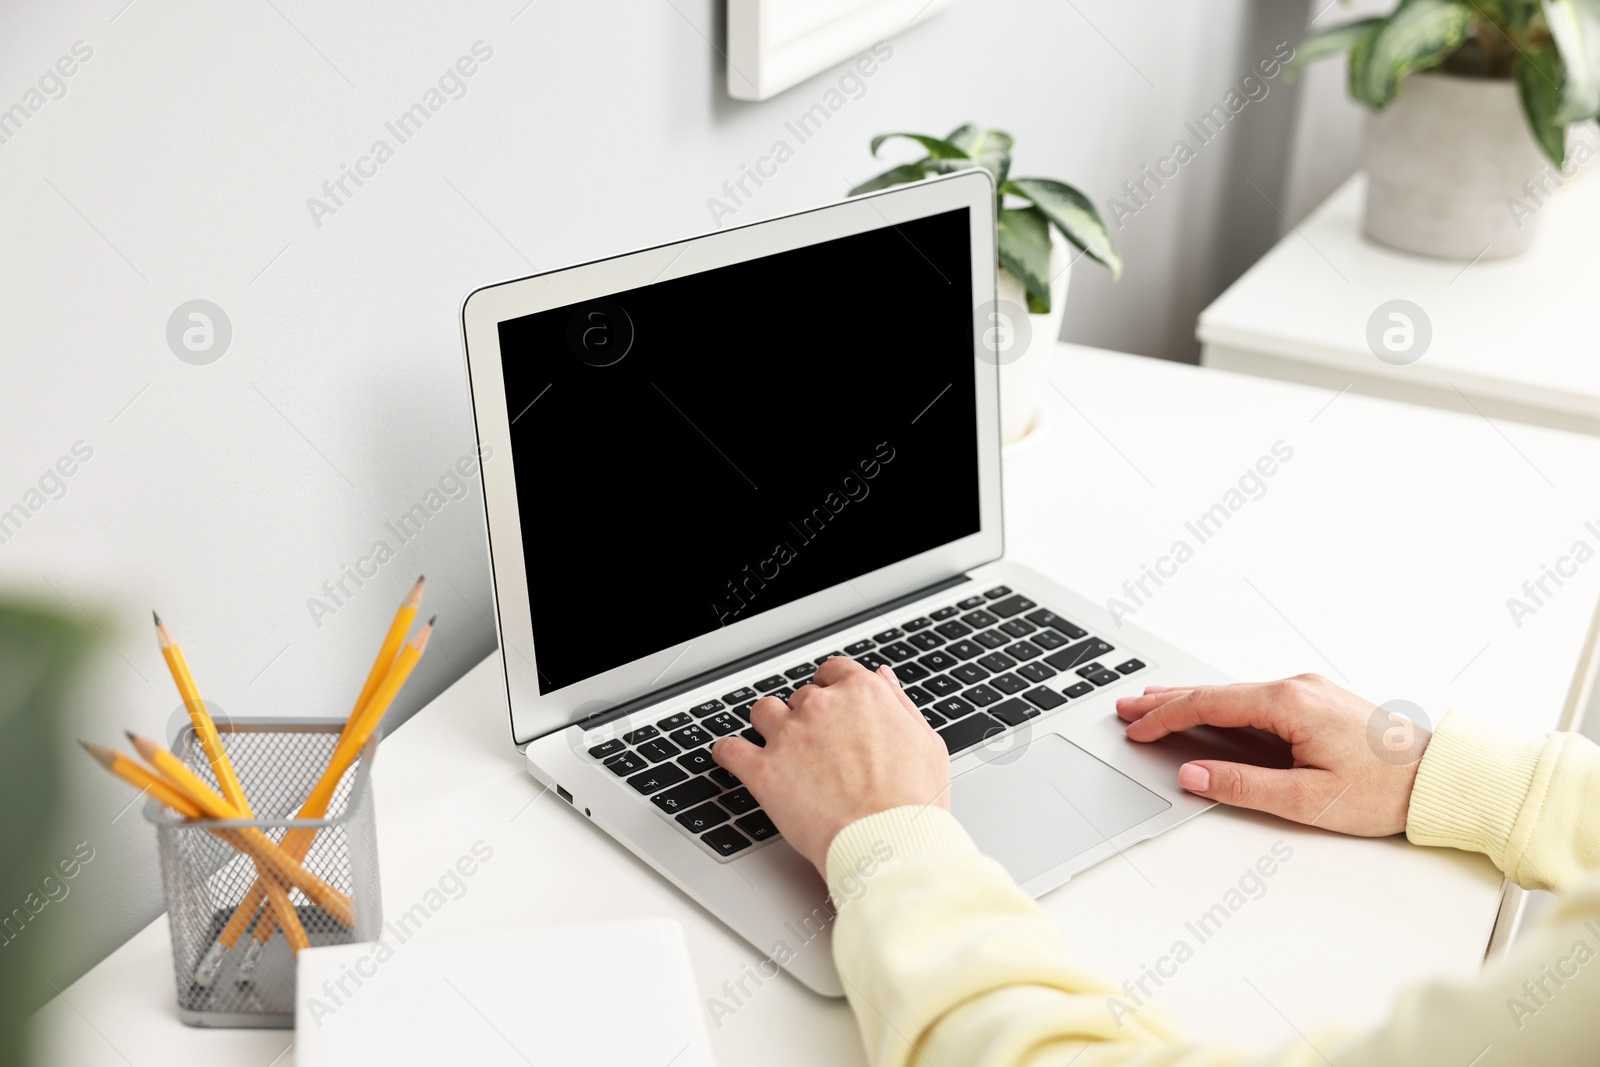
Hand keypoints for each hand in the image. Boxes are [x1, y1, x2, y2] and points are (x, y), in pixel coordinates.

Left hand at [712, 657, 949, 874]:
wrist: (889, 844)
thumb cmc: (913, 803)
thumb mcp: (925, 742)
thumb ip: (898, 702)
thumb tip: (882, 676)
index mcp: (862, 693)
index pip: (834, 672)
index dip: (832, 691)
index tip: (832, 707)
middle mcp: (821, 706)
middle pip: (801, 697)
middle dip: (807, 718)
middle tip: (818, 748)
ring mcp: (789, 736)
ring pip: (763, 712)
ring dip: (768, 726)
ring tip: (777, 749)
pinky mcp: (763, 770)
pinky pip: (729, 749)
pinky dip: (727, 753)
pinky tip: (731, 758)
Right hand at [1116, 674, 1428, 836]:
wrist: (1439, 778)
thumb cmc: (1384, 791)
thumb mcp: (1307, 799)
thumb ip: (1243, 785)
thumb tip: (1193, 776)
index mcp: (1288, 703)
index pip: (1208, 704)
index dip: (1165, 717)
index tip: (1136, 729)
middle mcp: (1295, 686)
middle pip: (1215, 691)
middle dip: (1167, 701)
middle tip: (1128, 707)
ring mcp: (1307, 690)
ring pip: (1234, 692)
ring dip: (1192, 699)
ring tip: (1154, 704)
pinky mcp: (1317, 700)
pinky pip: (1254, 697)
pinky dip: (1221, 702)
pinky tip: (1209, 708)